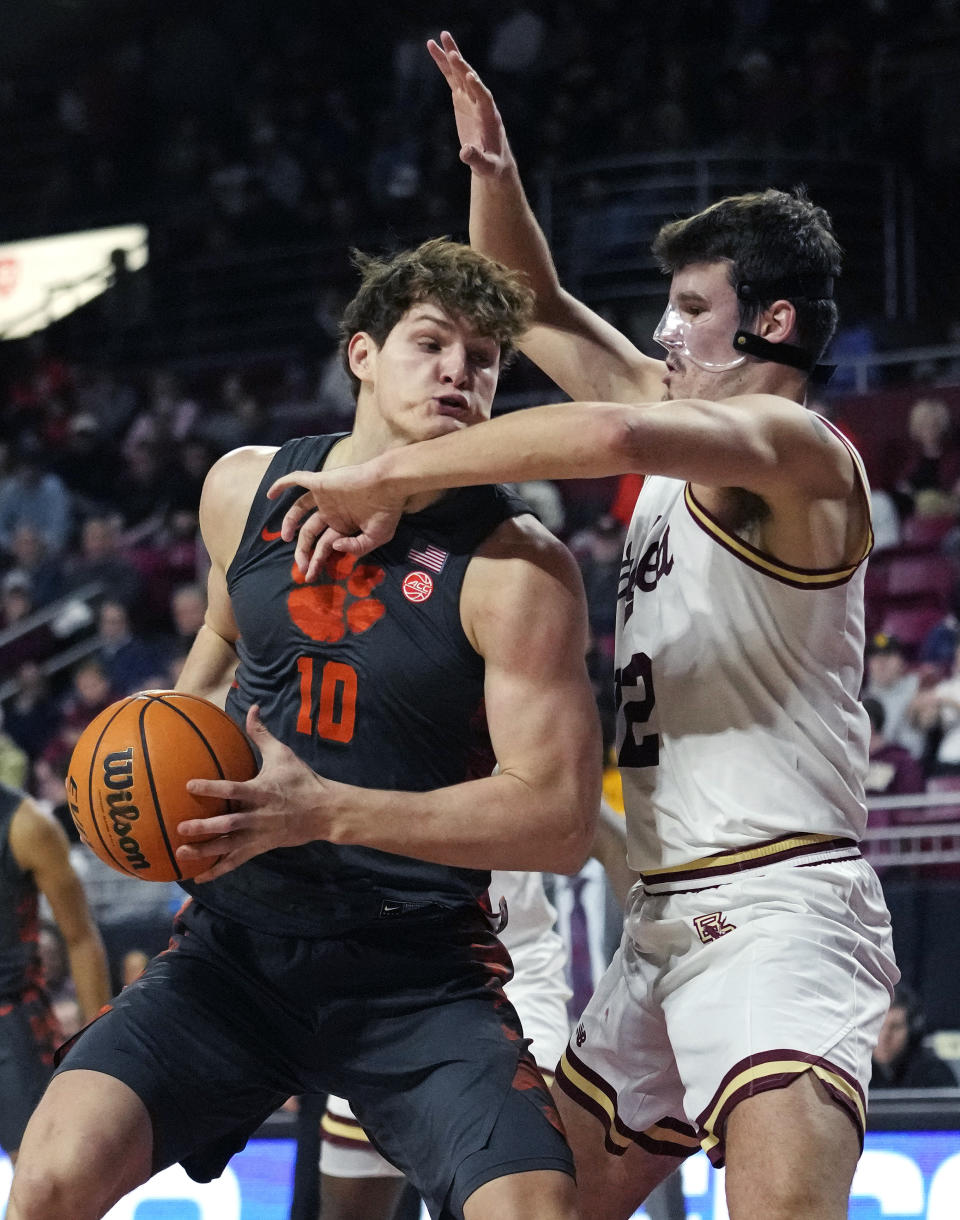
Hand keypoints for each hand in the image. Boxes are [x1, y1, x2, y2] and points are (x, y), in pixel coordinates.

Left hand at [176, 705, 336, 881]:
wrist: (325, 811)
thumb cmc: (302, 780)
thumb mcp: (284, 754)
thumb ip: (262, 734)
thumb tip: (252, 707)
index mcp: (262, 791)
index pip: (234, 789)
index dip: (212, 788)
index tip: (189, 785)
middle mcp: (259, 815)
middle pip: (229, 823)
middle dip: (205, 827)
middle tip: (181, 827)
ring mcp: (259, 834)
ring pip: (229, 846)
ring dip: (205, 851)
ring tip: (181, 853)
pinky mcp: (261, 847)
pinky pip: (236, 861)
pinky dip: (217, 870)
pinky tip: (198, 876)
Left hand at [266, 461, 404, 580]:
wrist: (389, 484)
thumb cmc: (387, 510)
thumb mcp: (377, 537)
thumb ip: (357, 547)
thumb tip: (334, 547)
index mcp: (344, 525)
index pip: (324, 545)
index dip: (316, 561)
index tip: (310, 575)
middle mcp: (331, 511)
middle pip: (309, 533)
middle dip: (303, 551)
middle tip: (300, 567)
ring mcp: (325, 496)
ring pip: (299, 509)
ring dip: (289, 522)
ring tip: (285, 538)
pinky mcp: (321, 482)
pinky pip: (297, 480)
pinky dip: (282, 485)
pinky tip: (270, 494)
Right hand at [427, 30, 512, 177]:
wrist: (493, 161)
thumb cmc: (492, 166)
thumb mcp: (486, 166)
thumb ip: (476, 159)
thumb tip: (464, 153)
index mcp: (490, 118)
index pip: (485, 99)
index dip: (478, 88)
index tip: (470, 77)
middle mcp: (482, 103)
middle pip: (472, 81)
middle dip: (463, 68)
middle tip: (452, 53)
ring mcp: (471, 99)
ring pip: (460, 74)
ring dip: (451, 55)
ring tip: (440, 37)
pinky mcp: (462, 99)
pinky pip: (452, 78)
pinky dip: (443, 64)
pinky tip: (433, 48)